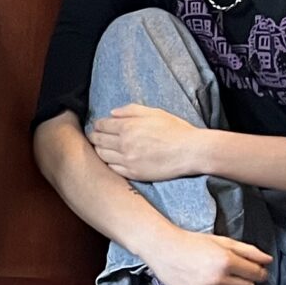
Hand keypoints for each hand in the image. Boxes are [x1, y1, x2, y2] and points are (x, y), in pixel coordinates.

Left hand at [89, 105, 211, 183]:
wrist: (190, 152)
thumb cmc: (175, 130)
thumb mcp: (154, 113)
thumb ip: (131, 110)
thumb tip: (112, 113)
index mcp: (128, 127)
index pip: (102, 125)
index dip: (98, 124)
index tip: (99, 125)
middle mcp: (124, 144)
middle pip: (98, 140)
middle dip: (95, 137)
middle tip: (95, 136)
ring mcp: (127, 161)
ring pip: (102, 155)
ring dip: (99, 150)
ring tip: (101, 147)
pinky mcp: (133, 174)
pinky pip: (112, 168)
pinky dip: (109, 163)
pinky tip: (112, 160)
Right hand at [149, 227, 271, 284]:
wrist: (163, 249)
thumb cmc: (192, 242)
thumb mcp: (223, 241)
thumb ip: (248, 251)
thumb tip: (268, 260)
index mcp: (226, 261)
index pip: (257, 274)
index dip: (259, 272)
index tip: (255, 270)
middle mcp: (218, 278)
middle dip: (246, 281)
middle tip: (236, 273)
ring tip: (221, 279)